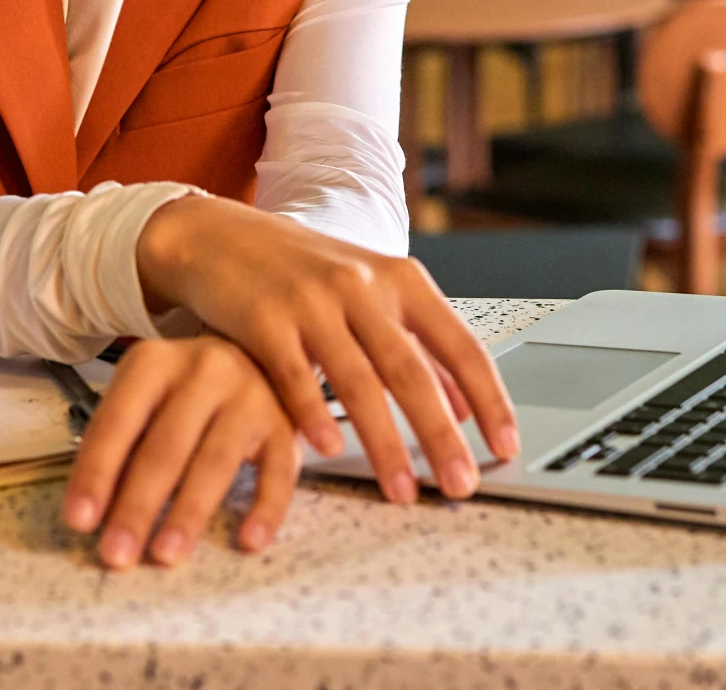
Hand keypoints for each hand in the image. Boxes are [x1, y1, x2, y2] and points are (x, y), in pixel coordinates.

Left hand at [61, 335, 297, 568]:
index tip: (80, 522)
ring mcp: (250, 394)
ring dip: (189, 512)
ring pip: (216, 461)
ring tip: (166, 556)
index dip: (97, 472)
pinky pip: (278, 471)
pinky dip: (265, 509)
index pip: (118, 421)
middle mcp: (204, 370)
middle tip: (117, 555)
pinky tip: (248, 542)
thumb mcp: (144, 400)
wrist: (255, 356)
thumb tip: (92, 516)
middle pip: (166, 446)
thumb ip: (120, 446)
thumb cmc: (182, 393)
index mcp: (154, 362)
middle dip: (138, 505)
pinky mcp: (285, 424)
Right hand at [134, 197, 517, 506]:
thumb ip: (417, 345)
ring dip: (384, 443)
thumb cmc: (302, 272)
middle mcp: (362, 286)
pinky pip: (295, 375)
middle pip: (412, 371)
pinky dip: (314, 415)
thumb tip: (465, 405)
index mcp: (399, 280)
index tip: (506, 444)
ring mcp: (313, 301)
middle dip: (441, 435)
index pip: (460, 344)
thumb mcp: (368, 294)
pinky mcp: (264, 318)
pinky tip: (329, 450)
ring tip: (401, 491)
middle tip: (461, 485)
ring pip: (358, 381)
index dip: (488, 398)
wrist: (219, 234)